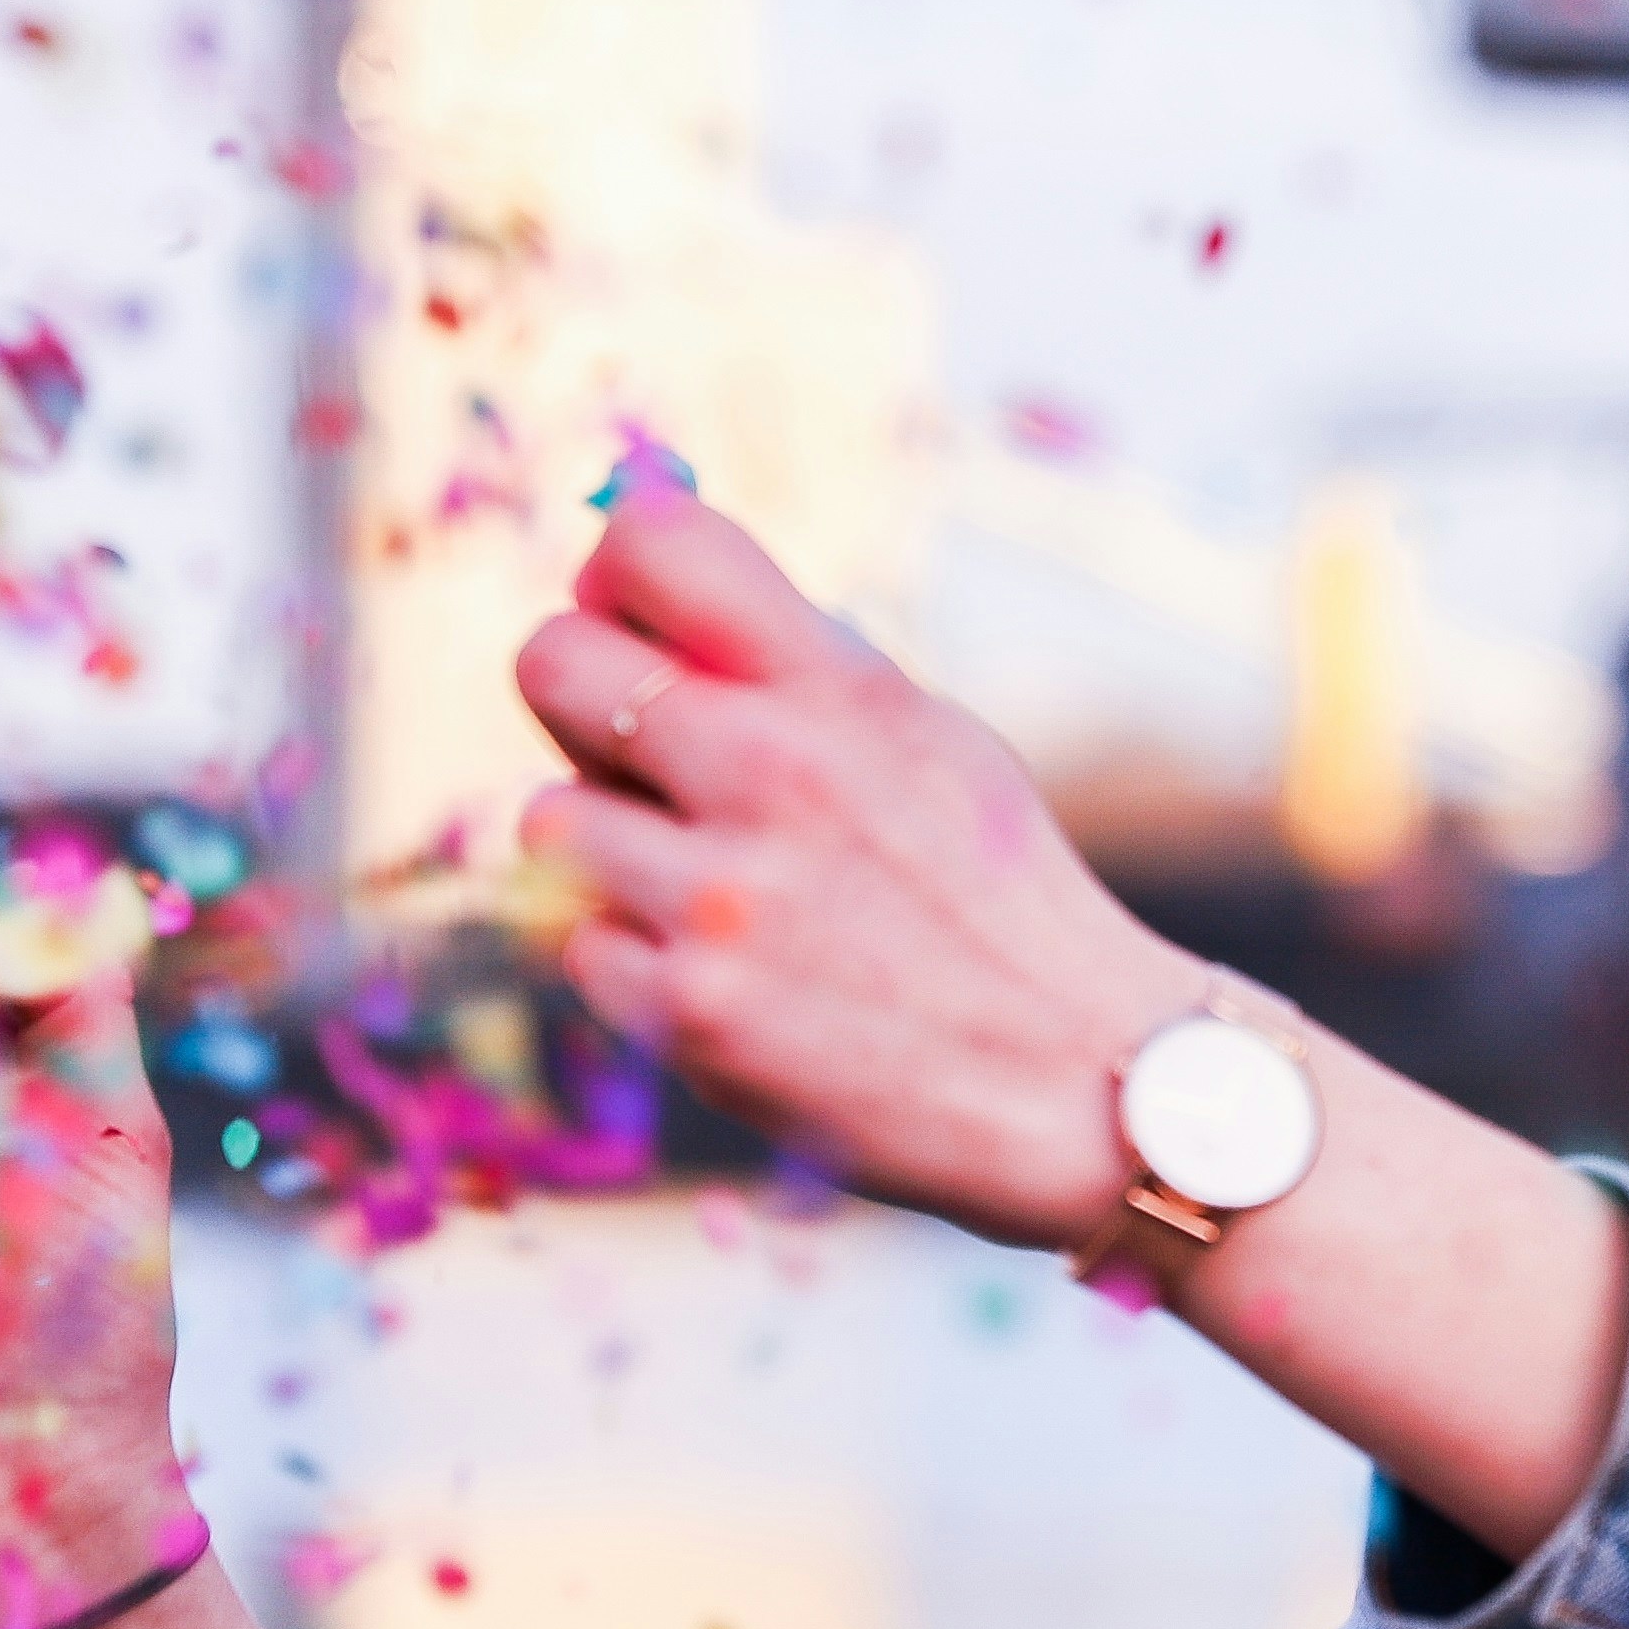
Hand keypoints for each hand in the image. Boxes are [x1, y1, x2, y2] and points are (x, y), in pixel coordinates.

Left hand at [513, 500, 1195, 1247]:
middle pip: (550, 663)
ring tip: (707, 883)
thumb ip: (799, 667)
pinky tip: (733, 973)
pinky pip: (584, 946)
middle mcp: (771, 772)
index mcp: (842, 689)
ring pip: (550, 819)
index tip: (635, 622)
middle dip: (580, 699)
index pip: (653, 544)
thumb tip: (632, 579)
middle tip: (638, 754)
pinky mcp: (688, 1013)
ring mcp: (718, 899)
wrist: (1077, 1084)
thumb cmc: (996, 900)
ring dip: (612, 847)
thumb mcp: (930, 741)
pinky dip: (640, 960)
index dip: (614, 575)